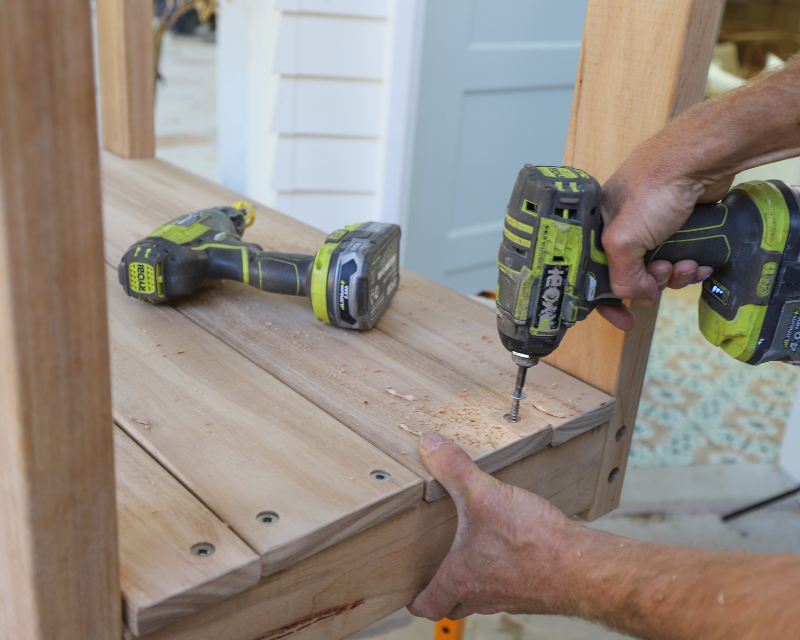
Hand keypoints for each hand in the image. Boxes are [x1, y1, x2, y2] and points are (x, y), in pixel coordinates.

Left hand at [407, 432, 585, 619]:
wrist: (582, 567)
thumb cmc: (533, 543)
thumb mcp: (484, 494)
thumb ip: (453, 468)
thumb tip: (429, 445)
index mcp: (461, 579)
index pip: (427, 605)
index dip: (415, 598)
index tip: (409, 590)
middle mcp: (484, 595)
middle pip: (453, 605)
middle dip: (442, 591)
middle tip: (434, 572)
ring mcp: (511, 596)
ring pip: (481, 597)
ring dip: (473, 580)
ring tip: (470, 553)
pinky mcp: (535, 590)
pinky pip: (510, 587)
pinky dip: (503, 573)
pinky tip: (510, 547)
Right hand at [596, 141, 729, 330]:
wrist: (699, 161)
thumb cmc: (654, 185)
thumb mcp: (623, 240)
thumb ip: (622, 277)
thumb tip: (640, 298)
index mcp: (596, 230)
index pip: (592, 275)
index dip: (606, 302)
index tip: (622, 319)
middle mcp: (621, 230)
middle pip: (630, 277)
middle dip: (649, 284)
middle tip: (660, 274)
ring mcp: (651, 229)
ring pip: (658, 272)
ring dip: (674, 277)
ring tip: (685, 264)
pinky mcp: (677, 228)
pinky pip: (680, 260)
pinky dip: (690, 267)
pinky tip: (699, 262)